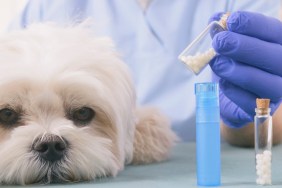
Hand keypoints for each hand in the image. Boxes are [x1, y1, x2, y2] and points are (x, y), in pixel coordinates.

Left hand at [209, 11, 281, 127]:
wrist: (230, 95)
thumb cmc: (233, 64)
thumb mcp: (226, 46)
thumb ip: (223, 32)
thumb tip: (215, 20)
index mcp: (278, 45)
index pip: (274, 31)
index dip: (253, 25)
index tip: (231, 21)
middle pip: (274, 57)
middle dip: (244, 47)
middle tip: (220, 43)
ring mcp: (277, 91)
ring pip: (267, 83)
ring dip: (238, 71)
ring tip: (217, 64)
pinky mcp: (263, 109)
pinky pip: (251, 102)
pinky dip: (234, 91)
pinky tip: (223, 83)